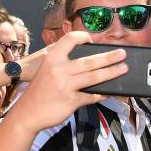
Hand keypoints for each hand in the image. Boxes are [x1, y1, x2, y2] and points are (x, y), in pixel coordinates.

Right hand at [12, 31, 128, 134]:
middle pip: (89, 61)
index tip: (92, 39)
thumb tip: (89, 59)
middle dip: (109, 57)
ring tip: (123, 68)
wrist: (27, 113)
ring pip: (94, 77)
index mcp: (52, 58)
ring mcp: (65, 86)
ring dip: (111, 73)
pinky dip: (102, 93)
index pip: (70, 40)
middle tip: (122, 53)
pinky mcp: (71, 101)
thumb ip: (63, 62)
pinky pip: (92, 96)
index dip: (82, 37)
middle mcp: (59, 70)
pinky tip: (110, 91)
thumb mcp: (47, 70)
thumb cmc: (40, 90)